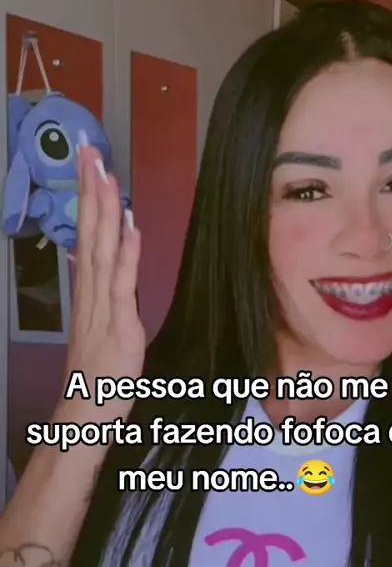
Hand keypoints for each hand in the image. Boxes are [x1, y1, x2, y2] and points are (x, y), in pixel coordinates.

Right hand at [58, 132, 144, 427]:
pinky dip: (126, 255)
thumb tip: (90, 256)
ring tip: (105, 177)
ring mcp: (104, 308)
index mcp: (89, 291)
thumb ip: (97, 289)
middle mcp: (92, 293)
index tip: (89, 166)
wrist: (86, 413)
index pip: (86, 234)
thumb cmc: (95, 373)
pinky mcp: (120, 325)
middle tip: (89, 153)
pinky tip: (130, 228)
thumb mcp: (97, 324)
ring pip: (102, 251)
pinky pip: (122, 285)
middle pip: (90, 233)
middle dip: (90, 191)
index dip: (88, 199)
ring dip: (105, 212)